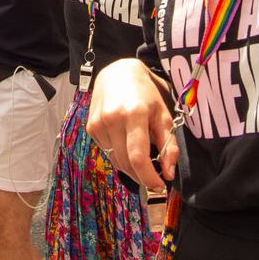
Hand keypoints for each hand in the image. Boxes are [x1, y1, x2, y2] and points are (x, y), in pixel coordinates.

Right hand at [86, 58, 178, 191]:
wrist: (118, 73)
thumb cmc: (146, 93)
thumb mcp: (164, 115)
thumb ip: (169, 145)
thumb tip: (168, 174)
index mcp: (133, 114)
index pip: (138, 157)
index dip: (149, 177)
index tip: (160, 187)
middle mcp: (112, 119)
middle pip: (126, 163)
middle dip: (141, 177)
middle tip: (154, 178)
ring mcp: (98, 123)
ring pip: (115, 161)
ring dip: (130, 167)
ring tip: (142, 158)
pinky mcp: (90, 127)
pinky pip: (106, 152)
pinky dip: (119, 155)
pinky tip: (126, 143)